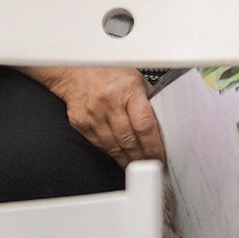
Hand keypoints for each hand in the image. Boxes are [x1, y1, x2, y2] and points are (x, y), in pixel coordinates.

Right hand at [32, 66, 165, 165]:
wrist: (76, 72)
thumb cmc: (109, 73)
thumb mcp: (136, 79)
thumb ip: (148, 100)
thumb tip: (162, 123)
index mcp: (128, 90)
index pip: (145, 126)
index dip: (154, 146)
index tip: (160, 157)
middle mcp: (110, 103)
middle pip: (130, 141)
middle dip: (143, 158)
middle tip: (152, 166)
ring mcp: (93, 115)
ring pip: (114, 147)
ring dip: (128, 160)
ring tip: (138, 165)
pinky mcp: (82, 124)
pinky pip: (100, 145)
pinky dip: (112, 153)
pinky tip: (121, 156)